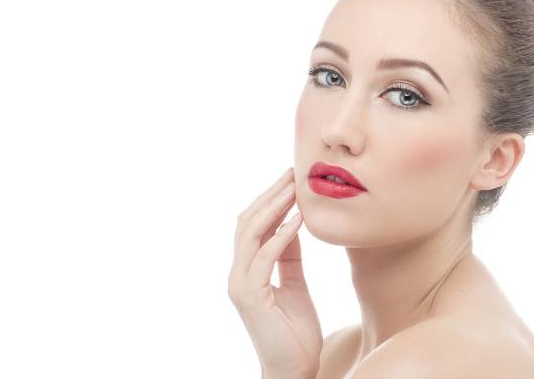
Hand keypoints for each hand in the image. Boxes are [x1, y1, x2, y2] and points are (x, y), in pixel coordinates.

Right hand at [228, 167, 322, 378]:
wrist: (293, 369)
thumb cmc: (295, 331)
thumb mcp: (295, 284)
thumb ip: (289, 256)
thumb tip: (293, 224)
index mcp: (247, 270)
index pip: (253, 226)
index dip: (270, 201)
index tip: (290, 180)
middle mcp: (238, 274)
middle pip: (248, 224)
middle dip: (270, 196)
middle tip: (291, 174)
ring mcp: (240, 284)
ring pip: (250, 235)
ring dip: (273, 209)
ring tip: (293, 190)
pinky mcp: (249, 296)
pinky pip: (263, 259)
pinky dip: (279, 237)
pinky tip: (296, 221)